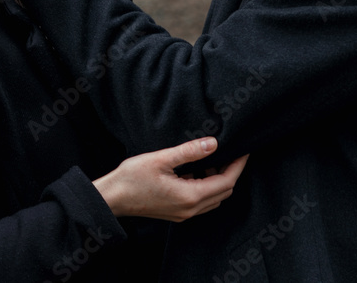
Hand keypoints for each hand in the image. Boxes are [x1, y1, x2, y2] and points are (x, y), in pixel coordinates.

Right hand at [92, 137, 248, 221]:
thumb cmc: (132, 178)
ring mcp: (183, 213)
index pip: (226, 182)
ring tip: (212, 159)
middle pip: (224, 192)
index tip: (244, 151)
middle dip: (231, 172)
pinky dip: (205, 186)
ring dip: (218, 180)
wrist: (112, 198)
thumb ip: (189, 151)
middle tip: (231, 153)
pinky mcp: (176, 213)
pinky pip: (201, 201)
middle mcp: (190, 209)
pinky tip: (196, 171)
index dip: (238, 166)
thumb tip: (213, 143)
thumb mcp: (161, 159)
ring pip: (213, 199)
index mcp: (190, 196)